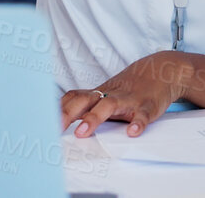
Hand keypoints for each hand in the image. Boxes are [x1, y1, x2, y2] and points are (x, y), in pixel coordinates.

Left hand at [60, 52, 204, 137]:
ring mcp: (129, 99)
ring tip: (83, 133)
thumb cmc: (129, 87)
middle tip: (55, 127)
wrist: (162, 71)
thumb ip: (85, 104)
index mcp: (99, 93)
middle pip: (86, 99)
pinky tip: (132, 132)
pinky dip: (137, 123)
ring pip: (109, 105)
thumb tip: (58, 117)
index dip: (59, 109)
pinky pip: (142, 115)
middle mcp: (111, 94)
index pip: (74, 97)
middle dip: (69, 113)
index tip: (42, 122)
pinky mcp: (148, 106)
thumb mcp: (106, 93)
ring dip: (94, 118)